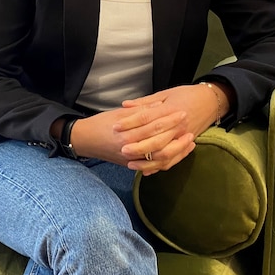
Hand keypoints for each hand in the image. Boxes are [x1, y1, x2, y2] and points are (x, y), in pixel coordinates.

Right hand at [68, 102, 193, 173]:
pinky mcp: (131, 166)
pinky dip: (166, 162)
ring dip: (176, 152)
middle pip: (159, 145)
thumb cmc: (101, 123)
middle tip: (190, 128)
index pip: (153, 126)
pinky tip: (177, 155)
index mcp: (126, 133)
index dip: (169, 119)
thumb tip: (159, 106)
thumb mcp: (119, 113)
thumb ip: (140, 111)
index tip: (182, 113)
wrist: (85, 140)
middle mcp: (129, 149)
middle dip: (176, 137)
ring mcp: (130, 160)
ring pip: (159, 160)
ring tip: (189, 143)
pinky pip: (153, 168)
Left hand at [116, 83, 230, 174]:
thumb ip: (145, 102)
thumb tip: (125, 105)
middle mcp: (177, 126)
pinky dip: (158, 166)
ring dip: (147, 161)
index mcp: (170, 110)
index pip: (146, 118)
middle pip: (156, 140)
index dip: (130, 123)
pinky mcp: (185, 145)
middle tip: (122, 149)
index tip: (115, 127)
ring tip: (130, 162)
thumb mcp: (166, 94)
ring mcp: (182, 137)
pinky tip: (145, 169)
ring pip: (164, 154)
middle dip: (138, 147)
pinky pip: (172, 160)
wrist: (211, 101)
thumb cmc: (187, 94)